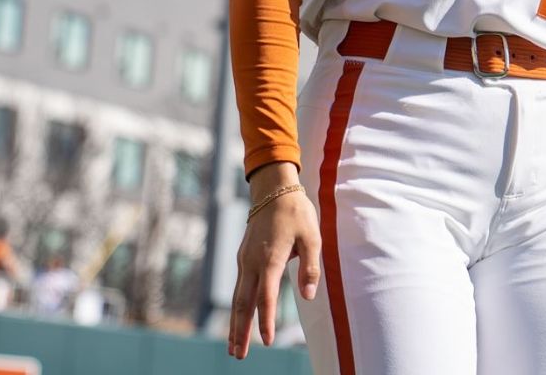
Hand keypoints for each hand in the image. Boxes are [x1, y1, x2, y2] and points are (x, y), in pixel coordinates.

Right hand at [228, 163, 320, 359]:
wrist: (274, 189)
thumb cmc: (296, 212)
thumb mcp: (312, 236)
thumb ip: (310, 267)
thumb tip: (308, 296)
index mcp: (270, 259)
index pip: (266, 297)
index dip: (265, 321)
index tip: (266, 341)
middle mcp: (253, 262)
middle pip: (243, 303)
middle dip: (240, 330)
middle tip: (238, 356)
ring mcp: (245, 259)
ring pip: (238, 296)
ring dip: (235, 322)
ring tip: (234, 345)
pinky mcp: (243, 256)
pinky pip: (240, 286)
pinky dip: (238, 306)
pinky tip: (239, 317)